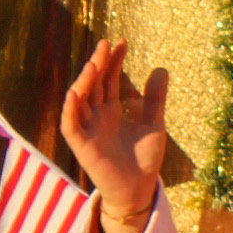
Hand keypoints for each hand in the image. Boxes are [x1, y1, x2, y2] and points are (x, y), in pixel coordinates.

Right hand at [61, 39, 174, 232]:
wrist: (140, 190)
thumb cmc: (144, 160)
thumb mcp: (154, 124)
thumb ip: (155, 99)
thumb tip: (161, 68)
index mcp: (110, 111)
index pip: (107, 79)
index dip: (112, 61)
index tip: (121, 42)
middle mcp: (96, 118)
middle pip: (92, 85)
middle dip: (98, 64)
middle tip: (106, 44)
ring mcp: (88, 131)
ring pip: (79, 101)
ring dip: (84, 82)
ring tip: (95, 64)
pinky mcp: (82, 147)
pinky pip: (71, 126)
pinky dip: (70, 110)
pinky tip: (75, 93)